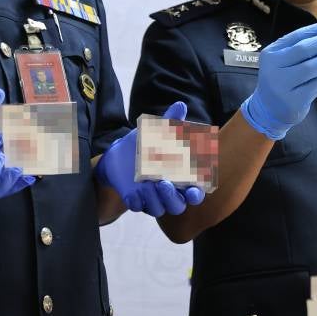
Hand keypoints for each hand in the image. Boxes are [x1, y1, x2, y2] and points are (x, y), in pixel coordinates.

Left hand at [95, 101, 205, 216]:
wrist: (120, 154)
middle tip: (163, 183)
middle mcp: (169, 191)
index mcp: (180, 177)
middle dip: (172, 198)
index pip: (195, 192)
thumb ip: (171, 122)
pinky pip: (138, 207)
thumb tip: (180, 106)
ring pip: (159, 210)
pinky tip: (133, 193)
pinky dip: (137, 202)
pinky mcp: (136, 200)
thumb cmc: (147, 143)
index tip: (193, 189)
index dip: (196, 194)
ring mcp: (152, 197)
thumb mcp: (157, 131)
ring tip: (146, 184)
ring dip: (155, 200)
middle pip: (178, 206)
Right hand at [241, 21, 316, 139]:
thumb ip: (300, 48)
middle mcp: (273, 68)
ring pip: (312, 67)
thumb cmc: (281, 80)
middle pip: (304, 50)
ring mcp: (283, 85)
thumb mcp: (282, 61)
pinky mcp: (295, 100)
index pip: (297, 36)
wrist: (269, 109)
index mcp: (271, 53)